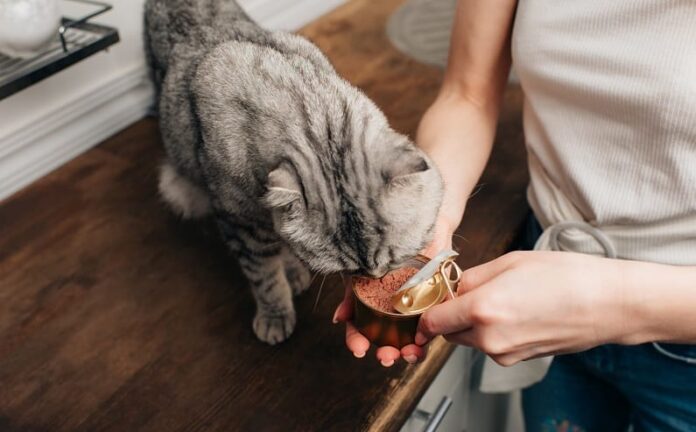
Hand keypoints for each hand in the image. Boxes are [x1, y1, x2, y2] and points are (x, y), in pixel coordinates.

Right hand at [333, 214, 455, 365]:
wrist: (415, 223)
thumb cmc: (385, 243)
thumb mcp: (363, 269)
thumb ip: (350, 295)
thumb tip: (340, 319)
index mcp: (371, 299)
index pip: (362, 327)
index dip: (359, 341)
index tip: (359, 350)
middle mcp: (392, 305)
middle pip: (387, 337)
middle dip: (385, 353)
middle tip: (385, 358)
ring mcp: (413, 304)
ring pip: (410, 335)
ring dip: (406, 352)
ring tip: (404, 355)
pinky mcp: (435, 300)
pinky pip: (432, 323)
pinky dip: (426, 336)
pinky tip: (421, 343)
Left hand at [416, 251, 628, 365]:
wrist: (609, 304)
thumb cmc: (567, 277)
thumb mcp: (511, 262)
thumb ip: (472, 277)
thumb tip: (452, 287)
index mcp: (483, 310)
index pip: (432, 321)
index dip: (426, 309)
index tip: (426, 300)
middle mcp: (490, 339)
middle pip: (449, 332)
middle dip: (451, 313)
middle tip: (466, 290)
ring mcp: (506, 353)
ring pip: (470, 339)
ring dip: (472, 321)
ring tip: (501, 296)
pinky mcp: (519, 359)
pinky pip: (492, 345)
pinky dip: (493, 330)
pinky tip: (516, 310)